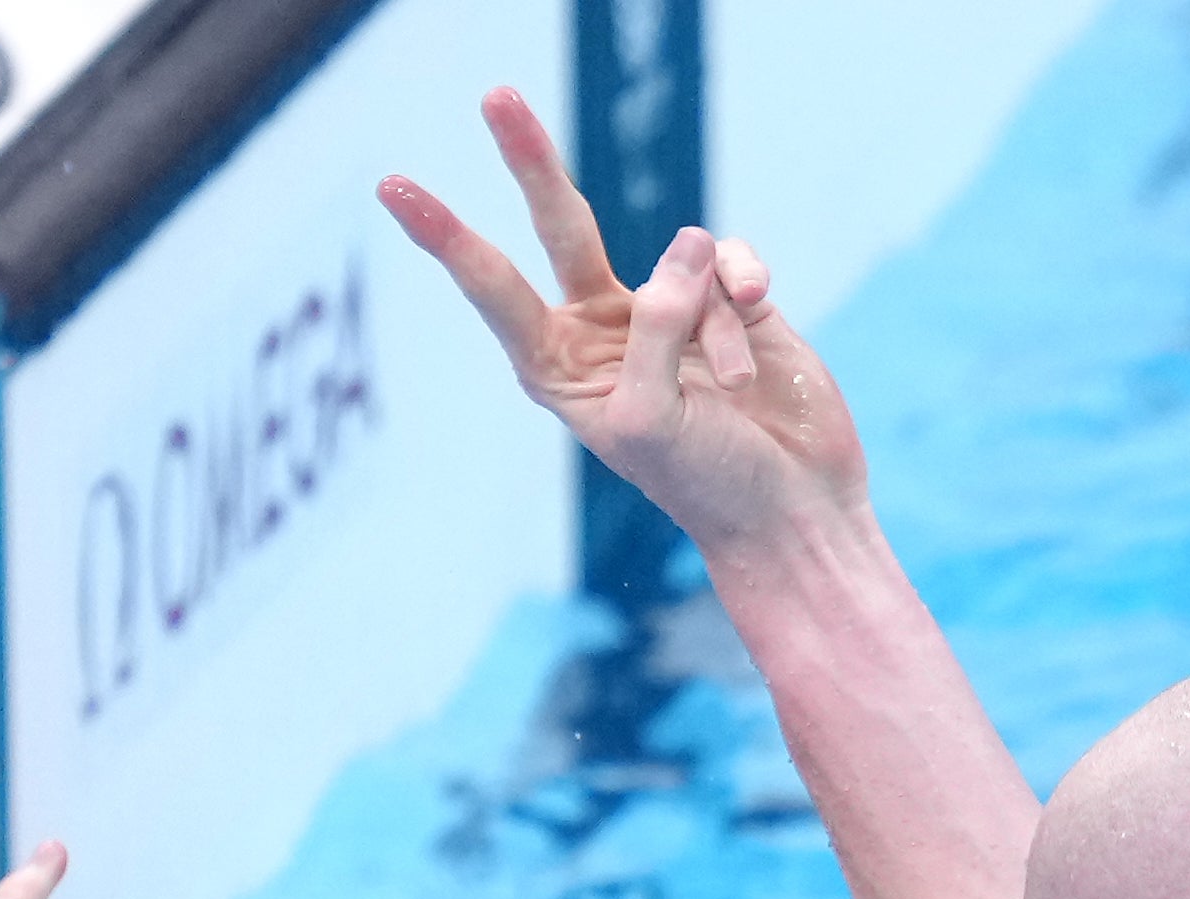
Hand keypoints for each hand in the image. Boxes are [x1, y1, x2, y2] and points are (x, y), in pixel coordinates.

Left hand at [378, 87, 869, 559]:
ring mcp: (669, 309)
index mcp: (559, 369)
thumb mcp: (653, 418)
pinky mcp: (731, 298)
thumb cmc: (710, 484)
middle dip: (530, 162)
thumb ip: (653, 326)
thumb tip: (687, 246)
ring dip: (708, 318)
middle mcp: (605, 329)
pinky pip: (728, 258)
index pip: (495, 288)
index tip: (394, 187)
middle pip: (560, 225)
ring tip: (732, 384)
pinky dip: (744, 290)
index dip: (447, 236)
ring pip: (676, 257)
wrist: (796, 511)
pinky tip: (761, 324)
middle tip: (495, 96)